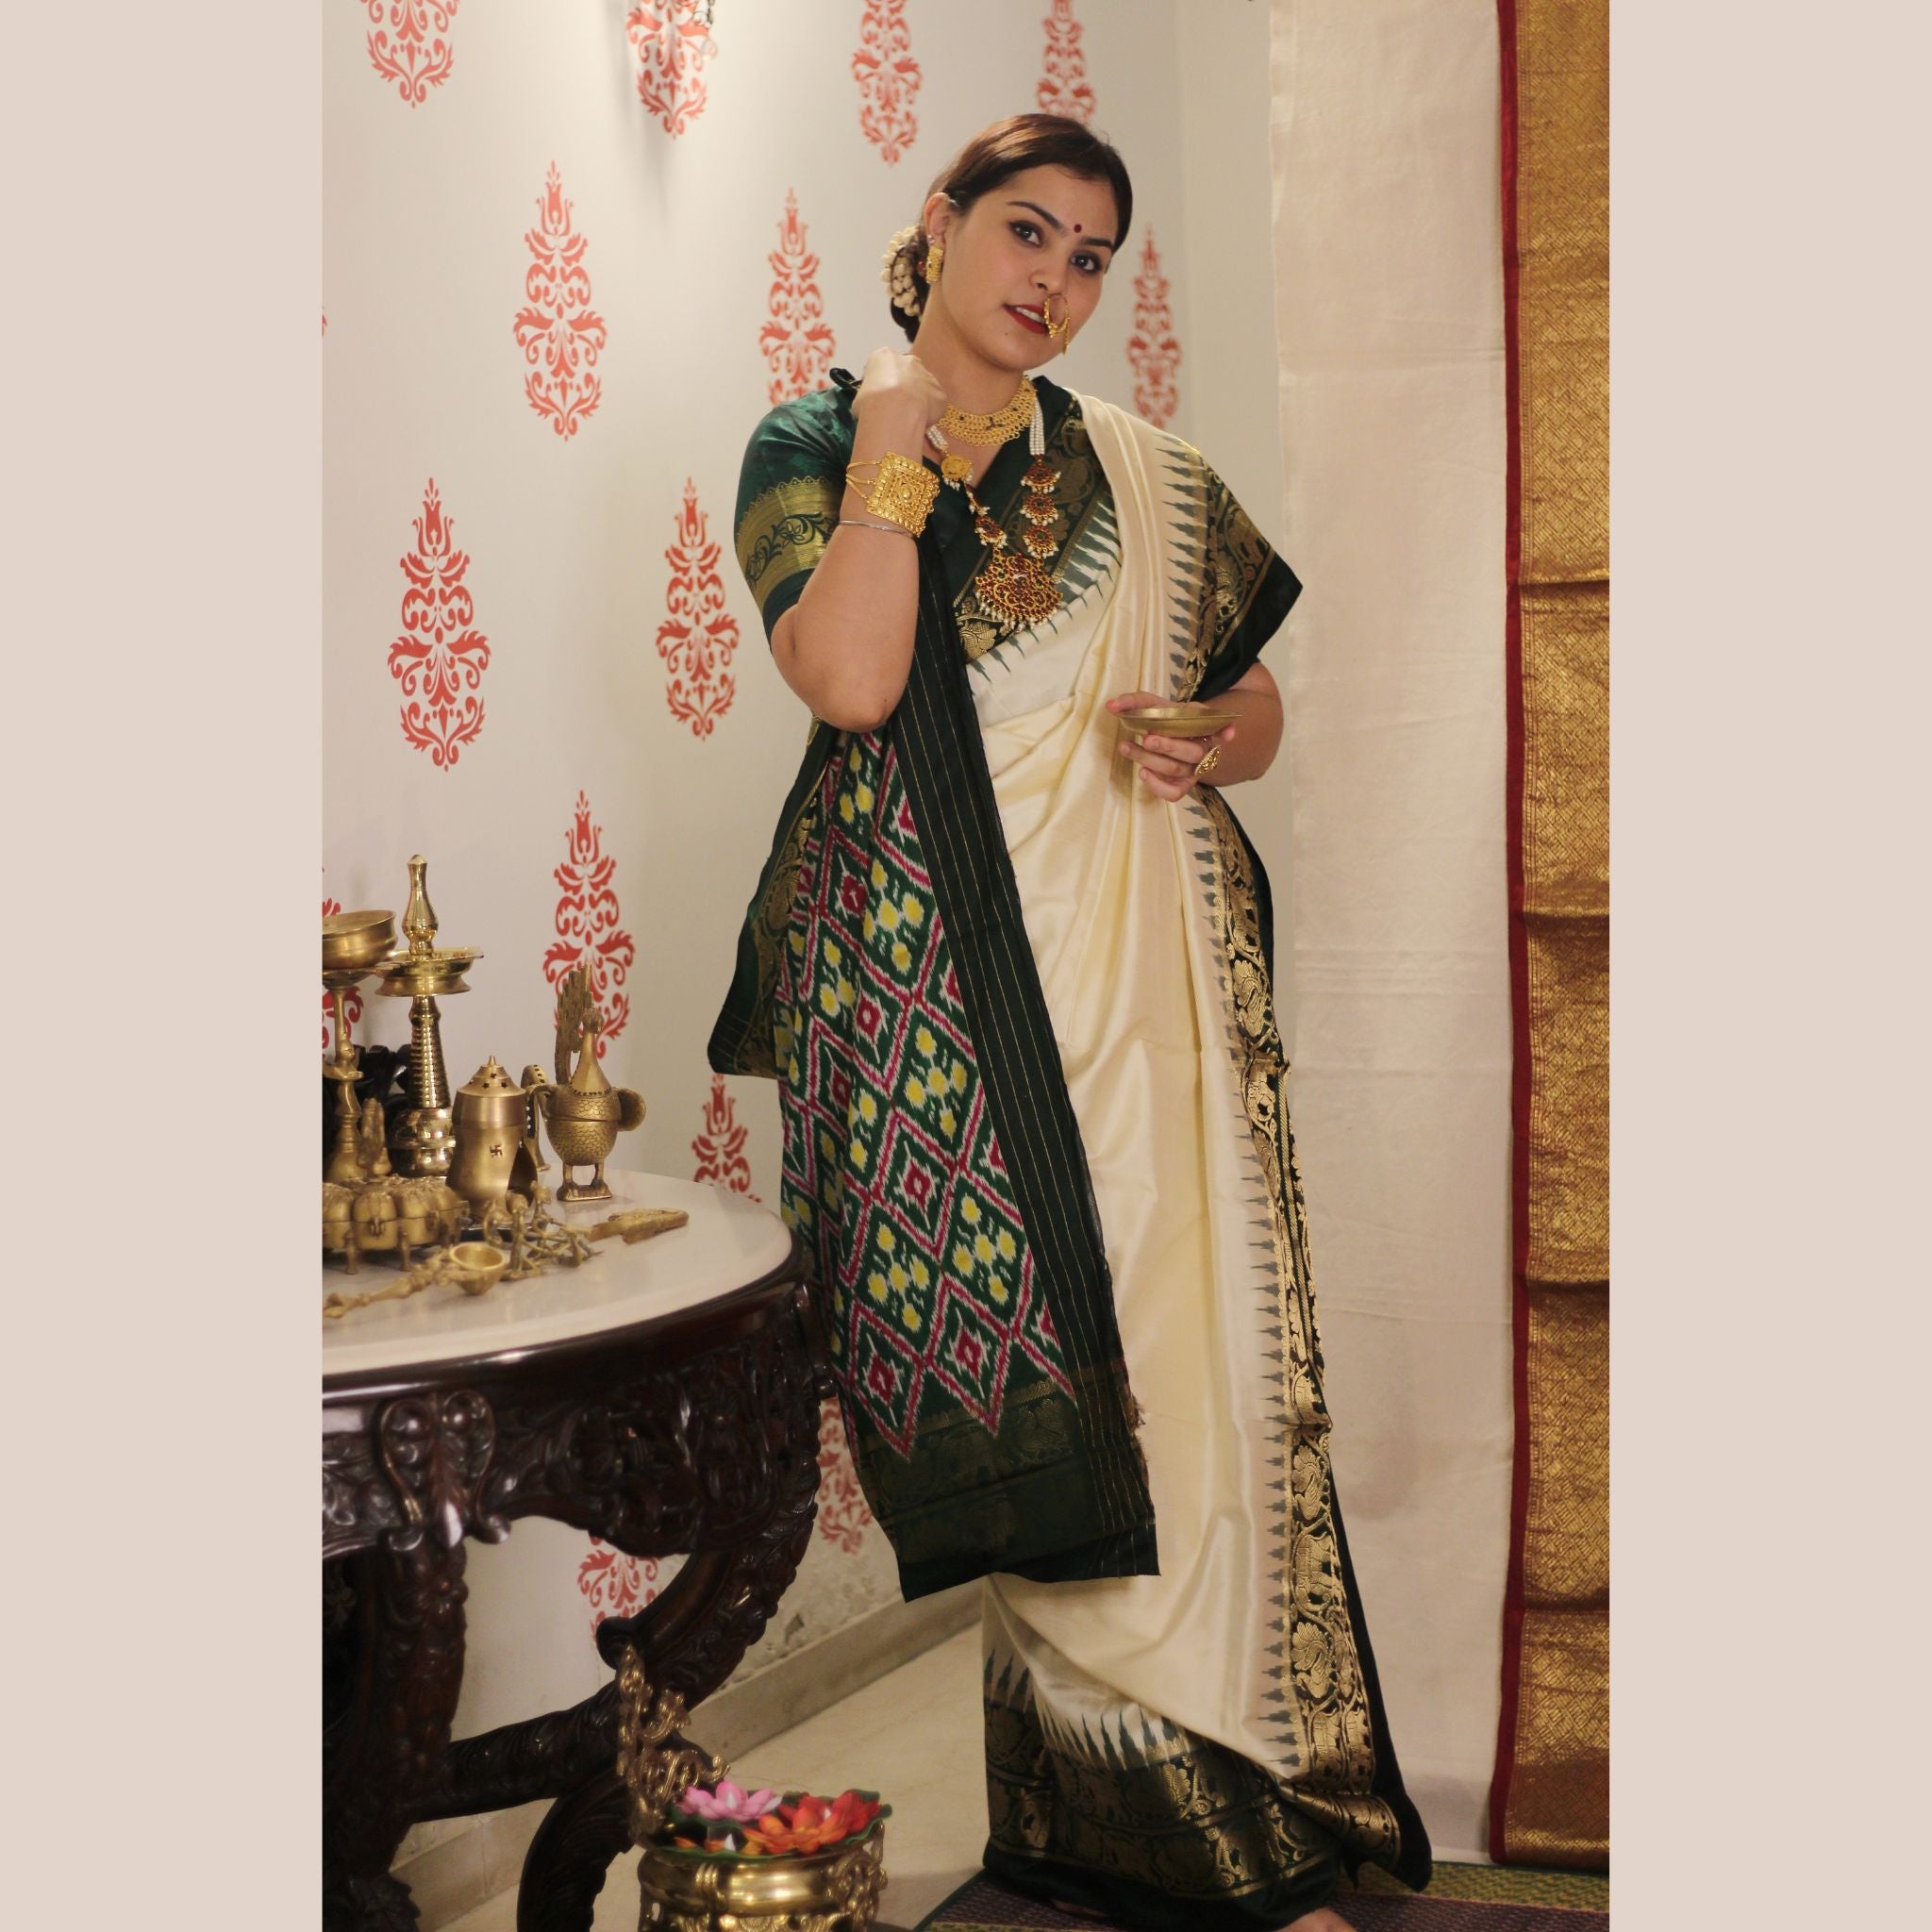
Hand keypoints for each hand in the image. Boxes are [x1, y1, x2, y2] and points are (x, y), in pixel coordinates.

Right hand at [855, 346, 948, 435]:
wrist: (895, 411)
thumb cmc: (871, 402)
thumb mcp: (859, 398)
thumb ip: (869, 396)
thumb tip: (871, 407)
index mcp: (884, 357)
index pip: (883, 366)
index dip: (882, 383)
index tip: (879, 397)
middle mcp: (908, 361)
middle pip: (908, 371)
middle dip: (904, 387)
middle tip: (897, 407)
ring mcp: (927, 375)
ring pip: (924, 387)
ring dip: (918, 400)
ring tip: (908, 418)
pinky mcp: (940, 392)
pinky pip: (935, 403)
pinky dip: (930, 413)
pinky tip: (920, 423)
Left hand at [1107, 691, 1235, 801]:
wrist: (1165, 737)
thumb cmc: (1163, 720)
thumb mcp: (1154, 705)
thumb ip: (1134, 702)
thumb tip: (1111, 706)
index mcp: (1202, 725)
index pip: (1217, 726)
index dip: (1225, 730)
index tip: (1229, 734)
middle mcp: (1202, 748)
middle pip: (1193, 752)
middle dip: (1168, 746)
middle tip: (1147, 738)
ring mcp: (1193, 770)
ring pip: (1177, 770)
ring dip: (1149, 759)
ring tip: (1125, 747)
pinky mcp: (1182, 785)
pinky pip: (1174, 793)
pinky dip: (1157, 786)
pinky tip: (1142, 772)